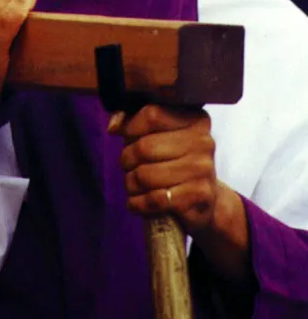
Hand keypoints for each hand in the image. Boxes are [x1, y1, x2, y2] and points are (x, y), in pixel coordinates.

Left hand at [109, 106, 216, 235]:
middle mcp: (204, 142)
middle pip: (144, 147)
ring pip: (145, 175)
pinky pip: (153, 199)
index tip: (128, 139)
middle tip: (128, 167)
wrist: (202, 201)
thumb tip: (113, 126)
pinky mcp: (198, 196)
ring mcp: (203, 169)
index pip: (152, 115)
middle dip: (127, 160)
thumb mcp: (157, 135)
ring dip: (130, 184)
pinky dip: (137, 203)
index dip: (131, 128)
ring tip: (134, 185)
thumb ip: (133, 121)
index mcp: (195, 119)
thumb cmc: (173, 163)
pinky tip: (139, 202)